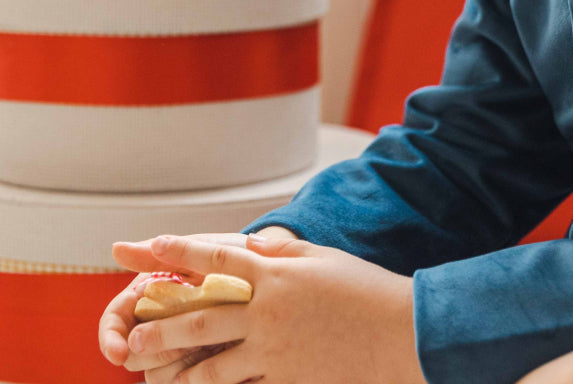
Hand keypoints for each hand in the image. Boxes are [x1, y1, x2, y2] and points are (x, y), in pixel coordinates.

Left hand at [119, 233, 425, 383]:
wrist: (399, 332)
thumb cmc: (366, 289)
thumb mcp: (324, 259)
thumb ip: (285, 252)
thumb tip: (253, 246)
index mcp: (277, 274)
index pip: (216, 257)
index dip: (179, 250)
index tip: (148, 245)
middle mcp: (268, 311)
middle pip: (201, 318)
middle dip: (161, 325)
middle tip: (130, 334)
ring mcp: (274, 351)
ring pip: (211, 365)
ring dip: (176, 369)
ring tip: (149, 373)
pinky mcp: (285, 379)